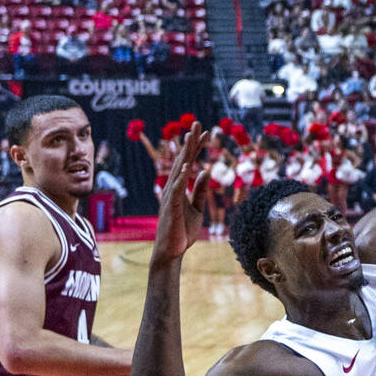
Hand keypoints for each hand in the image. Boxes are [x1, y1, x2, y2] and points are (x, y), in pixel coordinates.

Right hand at [152, 122, 209, 264]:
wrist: (172, 252)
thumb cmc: (182, 231)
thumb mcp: (196, 208)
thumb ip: (199, 191)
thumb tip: (205, 172)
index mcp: (179, 187)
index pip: (189, 162)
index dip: (196, 147)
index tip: (204, 131)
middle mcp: (173, 188)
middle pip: (183, 160)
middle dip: (190, 142)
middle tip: (197, 123)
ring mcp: (171, 197)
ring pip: (179, 170)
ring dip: (186, 153)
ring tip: (191, 138)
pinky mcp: (172, 209)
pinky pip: (177, 190)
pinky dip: (182, 178)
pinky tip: (189, 166)